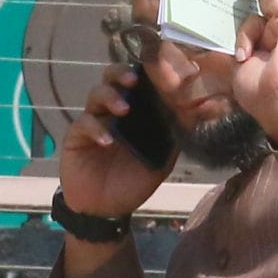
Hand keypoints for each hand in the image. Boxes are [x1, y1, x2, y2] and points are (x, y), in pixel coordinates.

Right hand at [58, 63, 174, 223]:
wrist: (105, 209)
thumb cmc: (133, 181)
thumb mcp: (161, 159)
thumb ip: (174, 135)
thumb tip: (200, 113)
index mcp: (135, 112)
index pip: (139, 82)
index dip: (146, 72)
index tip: (159, 67)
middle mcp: (113, 111)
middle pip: (113, 78)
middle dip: (122, 73)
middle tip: (133, 79)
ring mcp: (94, 121)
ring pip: (97, 95)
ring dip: (110, 97)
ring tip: (124, 109)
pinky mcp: (77, 136)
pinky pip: (84, 124)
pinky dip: (96, 129)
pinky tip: (107, 141)